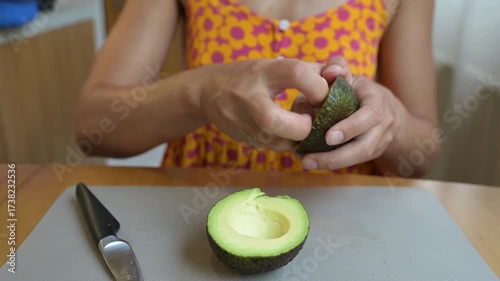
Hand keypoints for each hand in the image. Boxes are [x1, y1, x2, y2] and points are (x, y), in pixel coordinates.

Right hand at [199, 59, 328, 149]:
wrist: (208, 93)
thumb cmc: (251, 76)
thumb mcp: (276, 66)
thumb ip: (311, 70)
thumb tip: (340, 74)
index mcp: (263, 71)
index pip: (295, 73)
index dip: (317, 86)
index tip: (322, 94)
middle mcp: (249, 97)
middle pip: (274, 119)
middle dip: (301, 127)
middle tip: (310, 122)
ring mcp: (242, 122)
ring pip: (276, 141)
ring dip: (298, 139)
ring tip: (305, 128)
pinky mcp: (244, 139)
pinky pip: (274, 147)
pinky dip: (289, 143)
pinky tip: (292, 134)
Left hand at [299, 57, 405, 169]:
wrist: (388, 111)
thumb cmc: (360, 91)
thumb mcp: (351, 76)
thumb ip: (338, 68)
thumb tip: (330, 71)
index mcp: (378, 103)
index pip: (370, 116)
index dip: (351, 127)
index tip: (328, 137)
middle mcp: (382, 126)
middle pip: (364, 148)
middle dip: (336, 156)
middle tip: (308, 159)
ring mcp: (379, 143)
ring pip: (358, 158)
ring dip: (330, 163)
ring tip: (306, 163)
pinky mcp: (371, 154)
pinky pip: (352, 161)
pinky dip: (331, 162)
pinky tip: (311, 162)